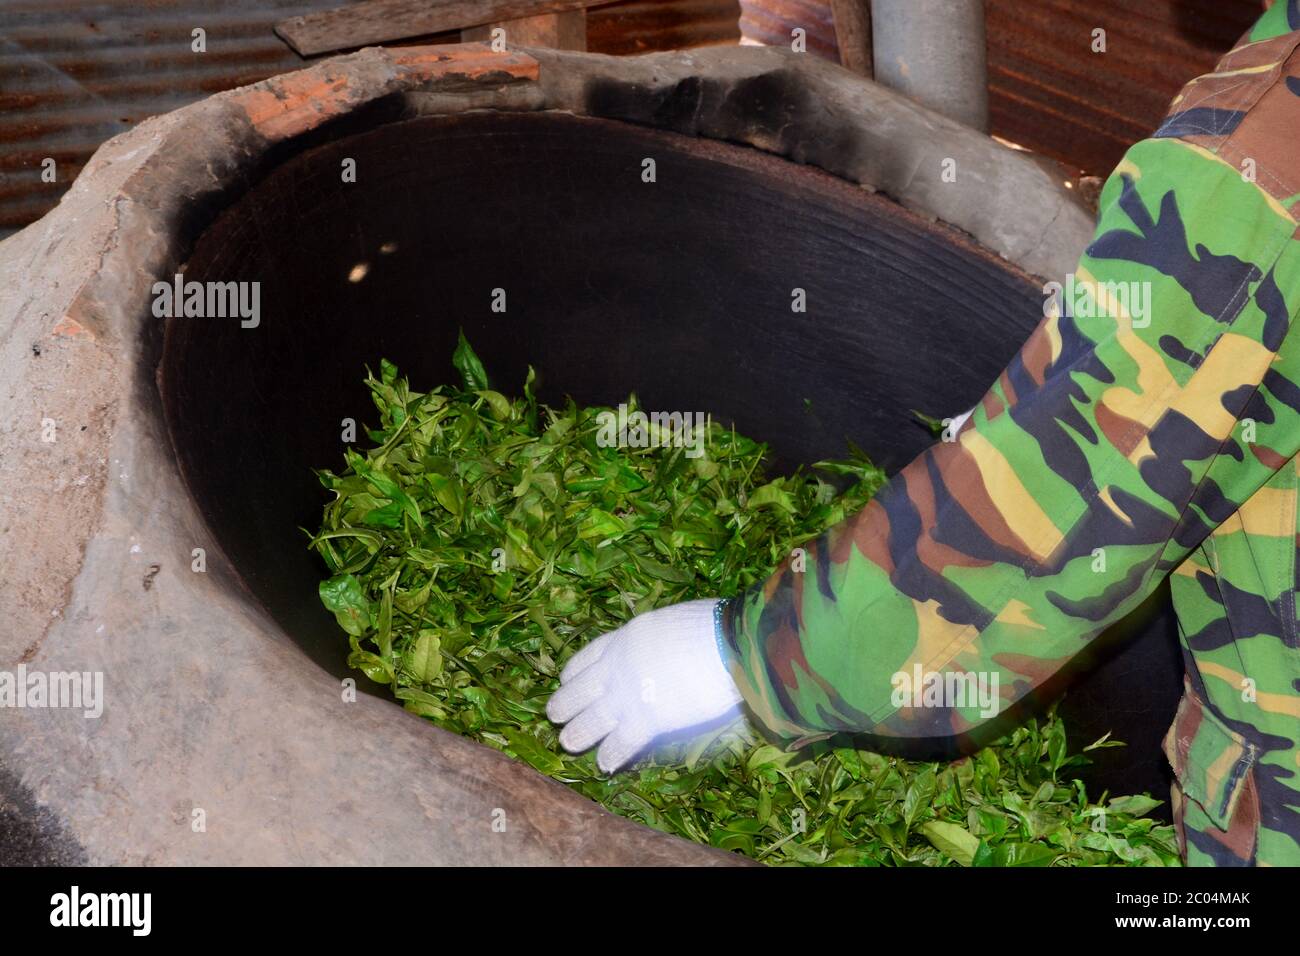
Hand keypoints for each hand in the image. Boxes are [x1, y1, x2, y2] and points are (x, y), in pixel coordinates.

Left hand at [546, 599, 744, 772]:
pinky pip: (621, 742)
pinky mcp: (646, 720)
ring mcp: (628, 694)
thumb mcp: (672, 623)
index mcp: (627, 638)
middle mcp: (619, 666)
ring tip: (568, 742)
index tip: (566, 678)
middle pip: (581, 688)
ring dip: (578, 732)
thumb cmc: (711, 627)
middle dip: (566, 702)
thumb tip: (668, 651)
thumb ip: (659, 642)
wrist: (725, 641)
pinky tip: (605, 764)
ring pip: (591, 718)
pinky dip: (612, 755)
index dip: (575, 671)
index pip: (590, 655)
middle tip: (554, 714)